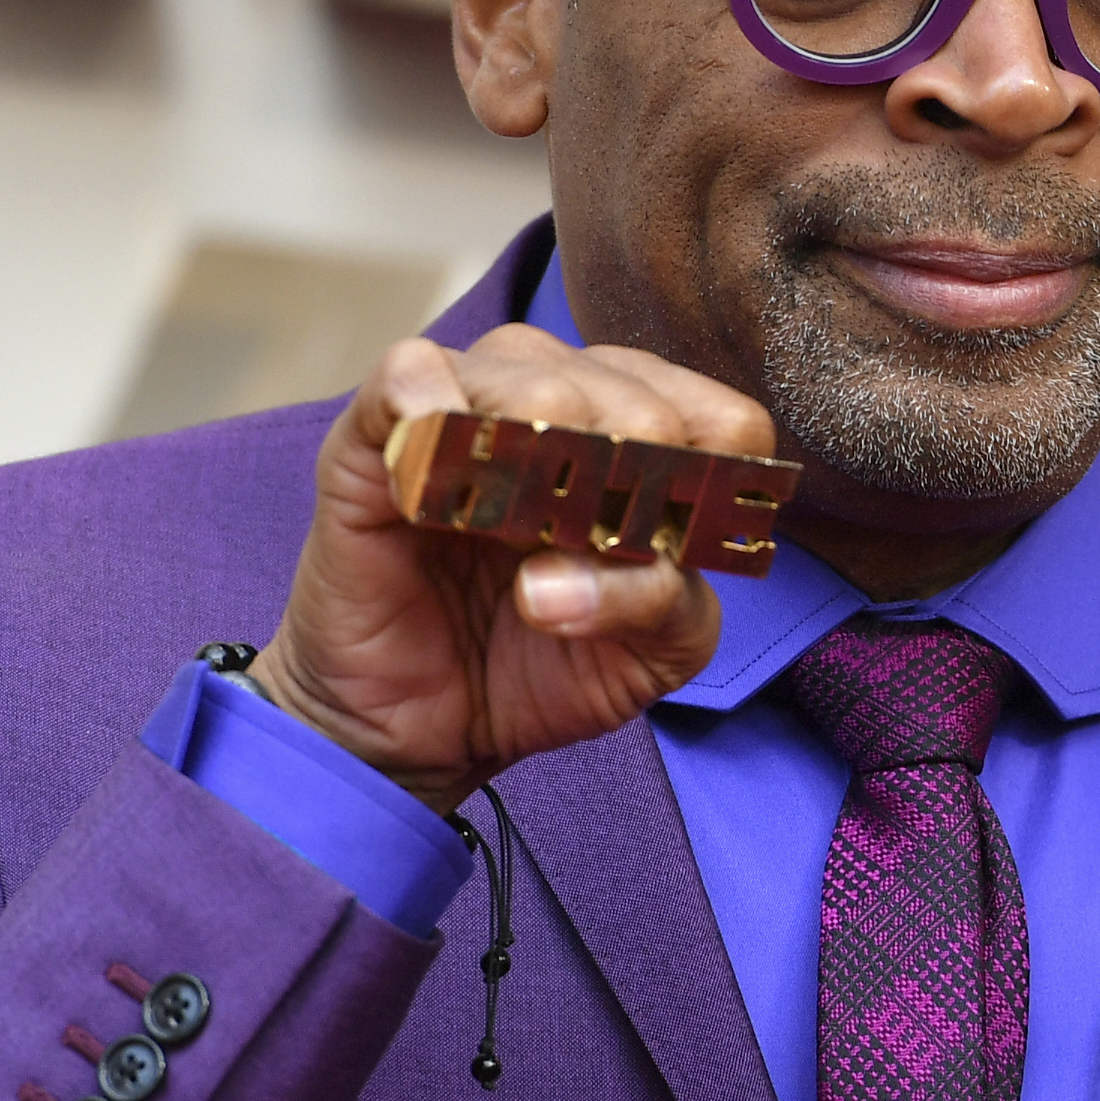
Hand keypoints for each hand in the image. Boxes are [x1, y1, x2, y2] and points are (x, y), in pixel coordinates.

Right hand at [246, 325, 775, 809]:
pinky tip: (441, 488)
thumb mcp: (644, 655)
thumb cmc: (540, 670)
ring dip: (542, 462)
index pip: (722, 418)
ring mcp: (474, 409)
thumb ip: (666, 599)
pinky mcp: (377, 431)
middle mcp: (568, 405)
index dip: (713, 478)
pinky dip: (433, 414)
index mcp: (650, 448)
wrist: (423, 731)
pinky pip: (411, 374)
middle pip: (632, 392)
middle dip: (625, 483)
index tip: (677, 546)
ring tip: (518, 536)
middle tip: (583, 551)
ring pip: (532, 369)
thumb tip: (599, 551)